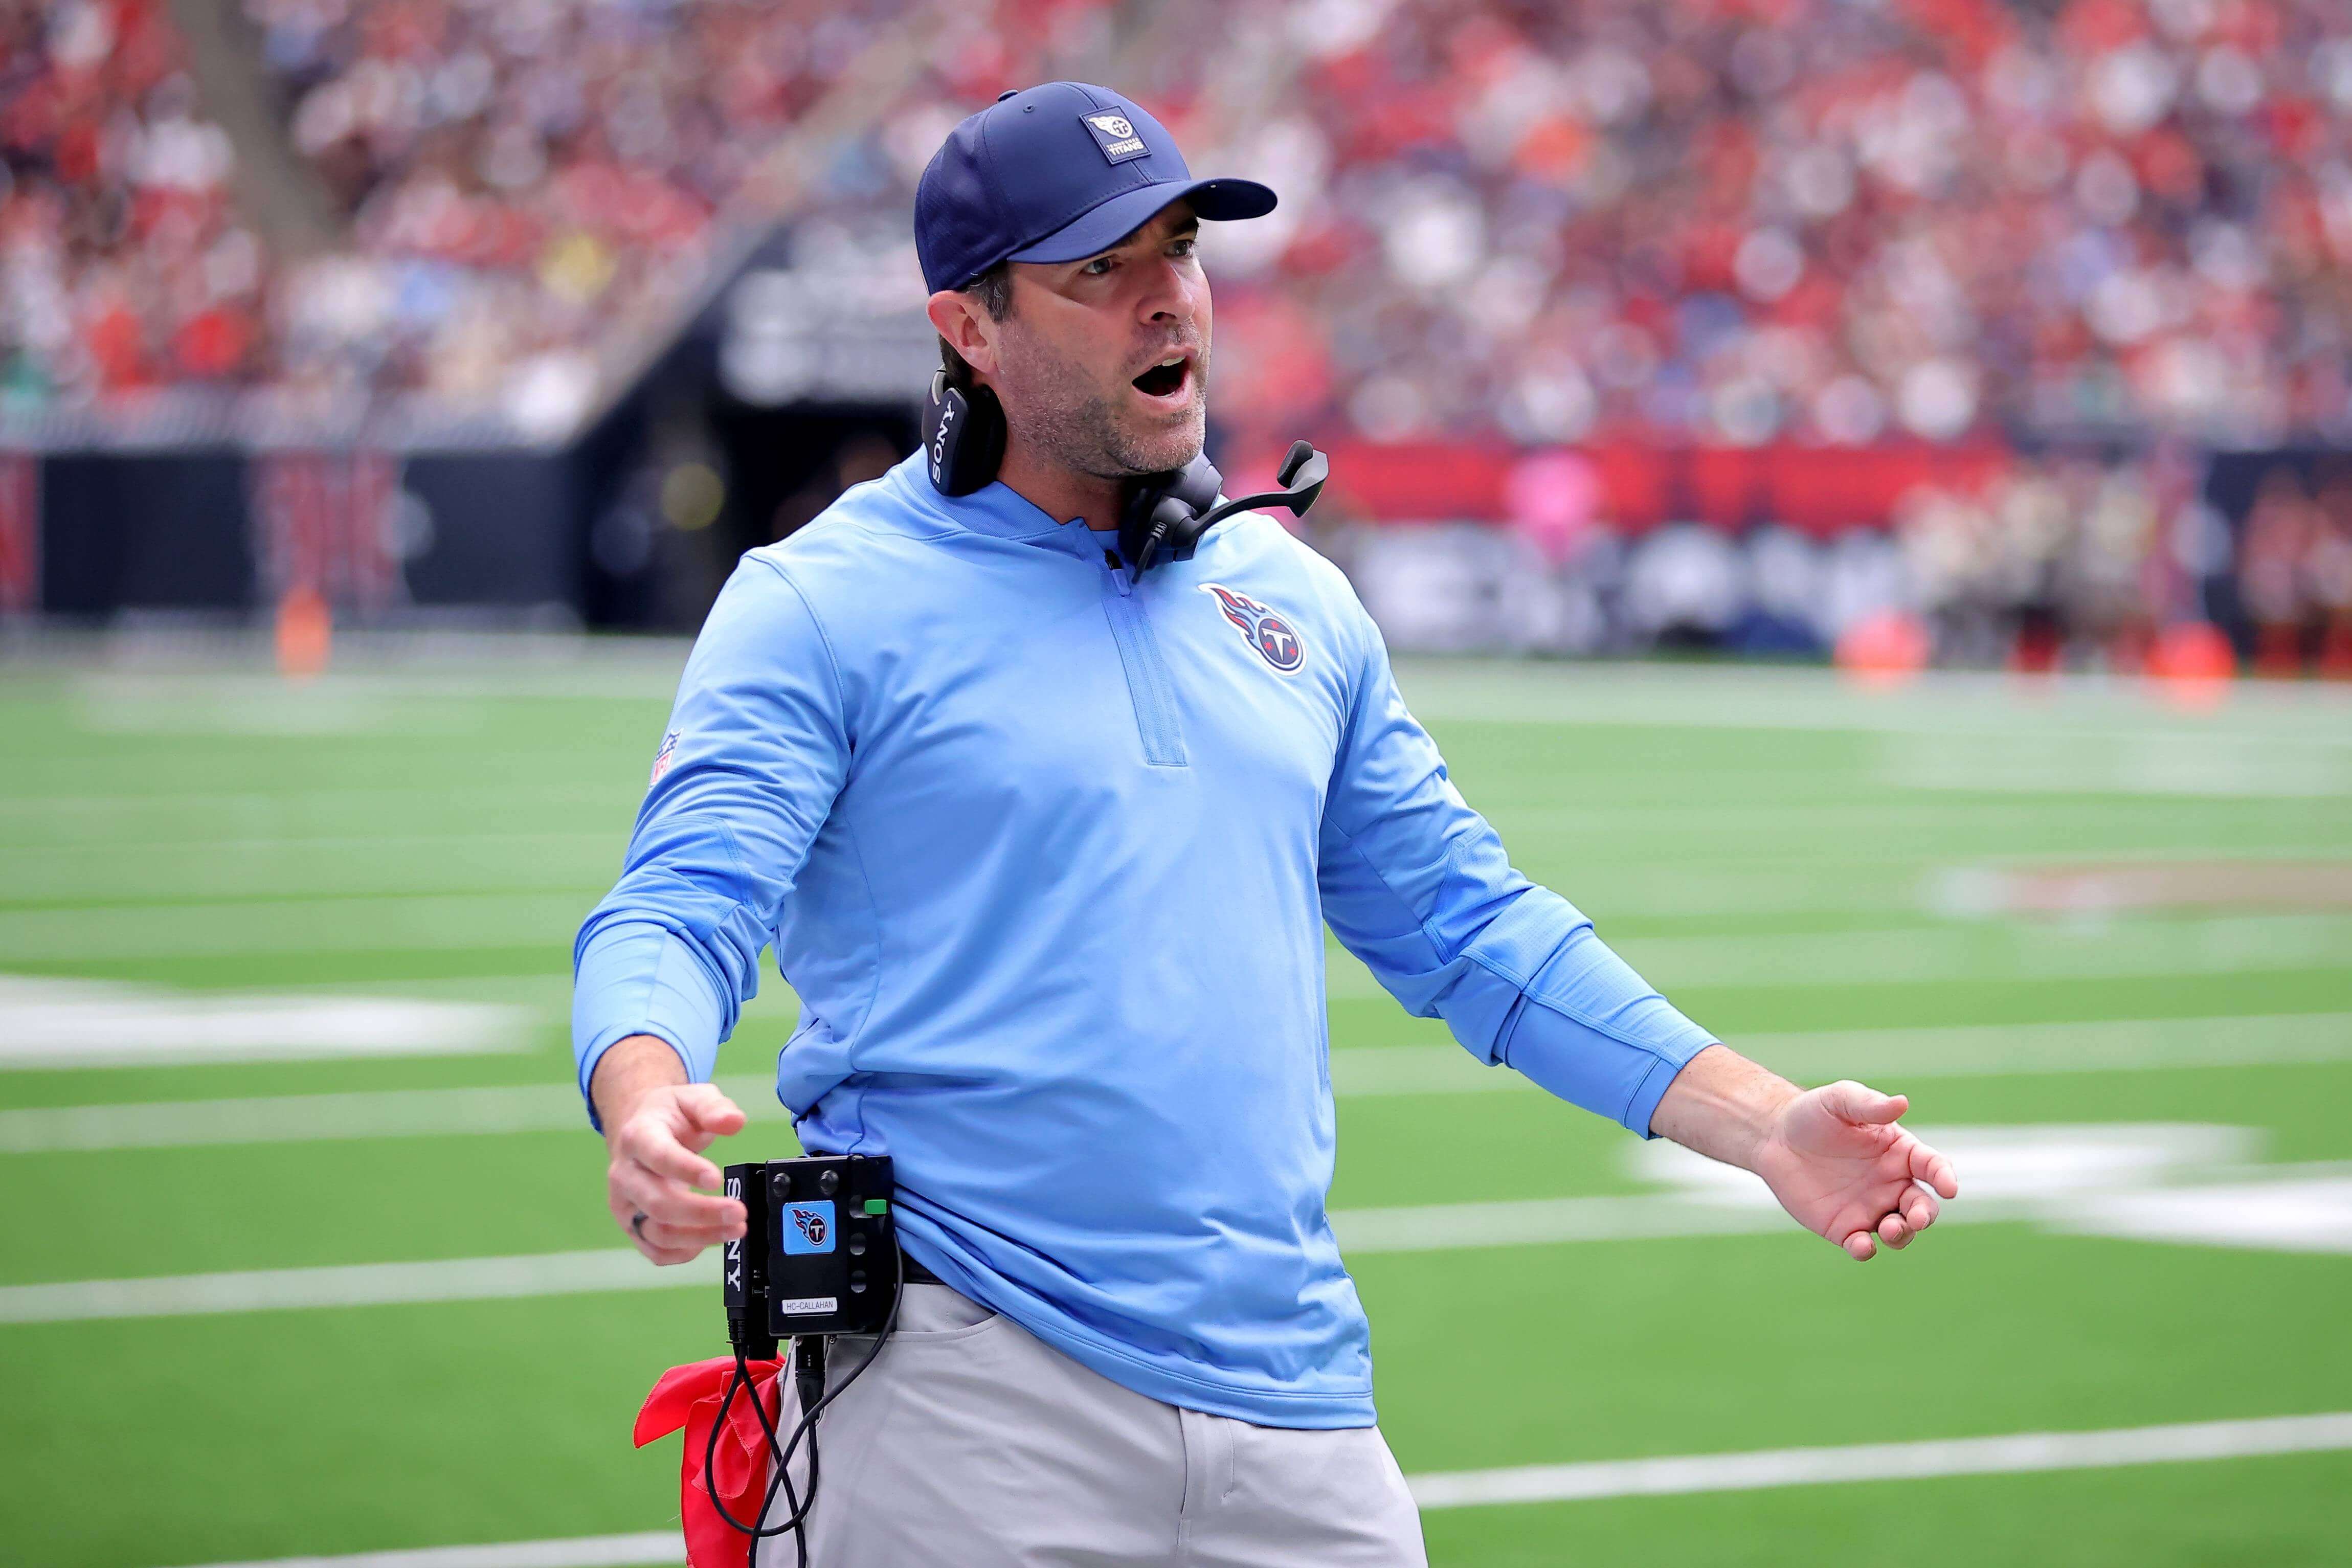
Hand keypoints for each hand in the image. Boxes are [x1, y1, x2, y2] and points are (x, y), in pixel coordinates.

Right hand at [604, 1080, 748, 1264]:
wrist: (640, 1129)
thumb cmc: (670, 1115)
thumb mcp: (692, 1097)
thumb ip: (714, 1108)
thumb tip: (734, 1122)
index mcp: (638, 1136)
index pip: (658, 1156)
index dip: (686, 1170)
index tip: (716, 1179)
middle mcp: (625, 1173)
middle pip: (658, 1202)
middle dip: (702, 1212)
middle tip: (739, 1212)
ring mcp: (625, 1204)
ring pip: (657, 1232)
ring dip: (699, 1237)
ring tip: (736, 1229)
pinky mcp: (631, 1225)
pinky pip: (654, 1250)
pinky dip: (683, 1253)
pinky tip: (709, 1241)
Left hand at [1751, 1081, 1959, 1260]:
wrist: (1775, 1138)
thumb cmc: (1814, 1114)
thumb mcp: (1840, 1100)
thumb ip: (1869, 1104)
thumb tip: (1902, 1102)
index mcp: (1899, 1153)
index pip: (1932, 1166)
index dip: (1944, 1177)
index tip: (1948, 1187)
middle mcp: (1891, 1184)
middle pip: (1922, 1206)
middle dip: (1924, 1215)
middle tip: (1915, 1218)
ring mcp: (1870, 1208)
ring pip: (1900, 1231)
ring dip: (1902, 1235)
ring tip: (1889, 1229)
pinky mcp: (1844, 1227)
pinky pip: (1862, 1245)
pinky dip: (1866, 1249)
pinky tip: (1860, 1244)